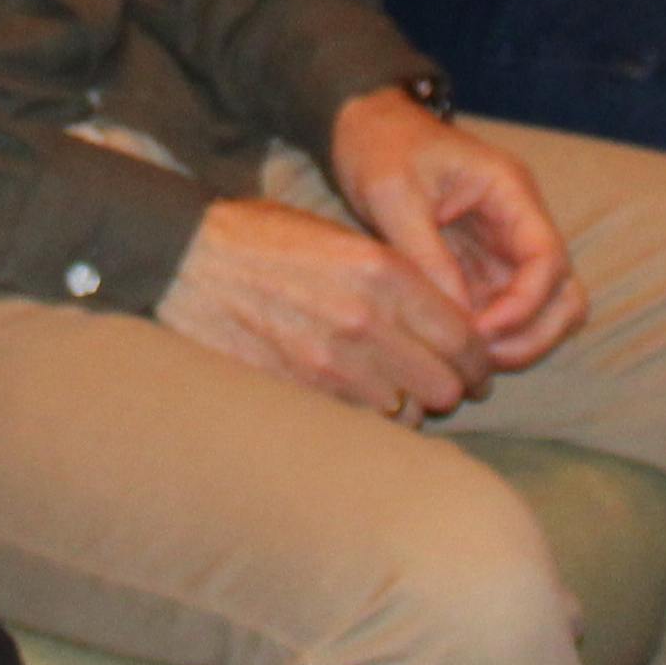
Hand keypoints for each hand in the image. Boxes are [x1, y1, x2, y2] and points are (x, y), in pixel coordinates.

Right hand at [154, 190, 489, 416]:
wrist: (187, 260)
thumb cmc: (261, 240)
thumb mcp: (340, 237)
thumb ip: (395, 278)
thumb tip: (440, 321)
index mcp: (385, 273)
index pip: (464, 337)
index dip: (478, 361)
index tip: (475, 370)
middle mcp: (369, 322)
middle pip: (445, 385)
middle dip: (450, 388)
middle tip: (444, 388)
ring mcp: (334, 365)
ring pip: (408, 414)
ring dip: (408, 409)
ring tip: (396, 396)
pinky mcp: (301, 394)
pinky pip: (361, 427)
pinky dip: (368, 422)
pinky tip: (358, 405)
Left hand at [322, 88, 582, 367]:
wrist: (364, 128)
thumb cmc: (381, 147)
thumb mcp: (393, 194)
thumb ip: (425, 254)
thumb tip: (453, 320)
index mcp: (510, 192)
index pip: (548, 259)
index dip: (524, 305)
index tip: (480, 331)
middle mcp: (519, 223)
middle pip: (563, 294)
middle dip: (532, 334)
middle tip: (477, 358)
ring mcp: (503, 249)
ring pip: (542, 310)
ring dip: (517, 342)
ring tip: (465, 360)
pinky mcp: (481, 269)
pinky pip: (505, 312)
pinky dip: (491, 337)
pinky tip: (452, 350)